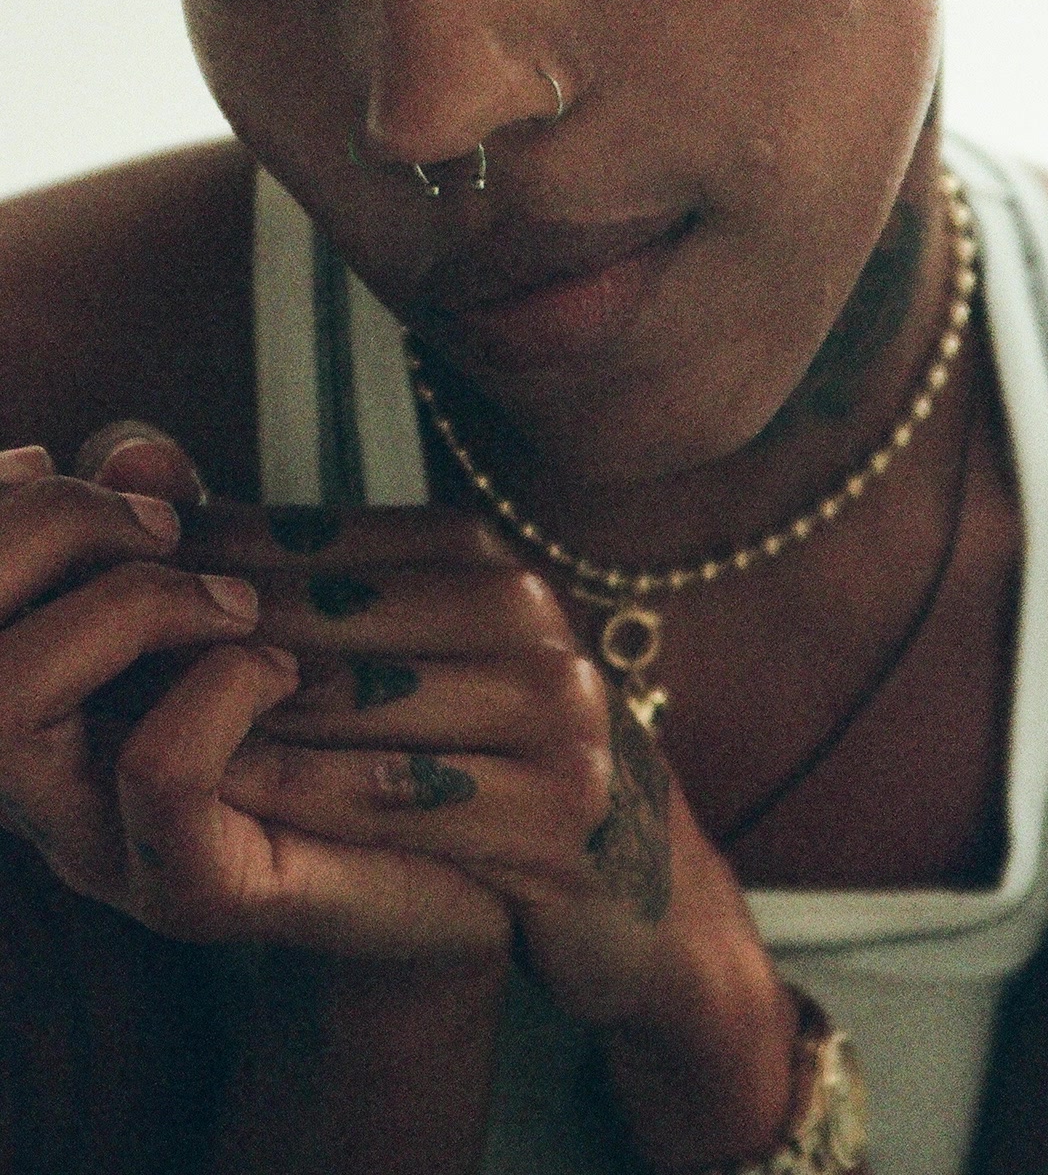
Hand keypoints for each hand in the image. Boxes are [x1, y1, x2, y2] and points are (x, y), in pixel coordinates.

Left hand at [91, 430, 798, 1157]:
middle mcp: (531, 615)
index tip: (121, 577)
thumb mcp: (414, 648)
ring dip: (234, 719)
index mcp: (488, 556)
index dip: (207, 560)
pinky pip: (398, 804)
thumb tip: (155, 479)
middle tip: (107, 657)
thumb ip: (299, 576)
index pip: (316, 538)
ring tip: (133, 727)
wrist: (627, 879)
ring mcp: (557, 712)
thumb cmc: (485, 753)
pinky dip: (302, 801)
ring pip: (354, 707)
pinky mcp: (562, 815)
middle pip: (327, 619)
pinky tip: (227, 804)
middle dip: (208, 639)